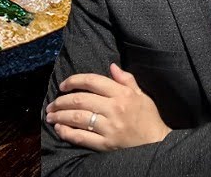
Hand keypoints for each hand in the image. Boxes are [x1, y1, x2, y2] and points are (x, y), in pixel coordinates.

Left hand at [45, 63, 171, 150]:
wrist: (159, 144)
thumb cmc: (149, 118)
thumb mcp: (141, 95)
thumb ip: (126, 80)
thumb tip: (111, 66)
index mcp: (122, 94)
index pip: (91, 81)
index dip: (73, 81)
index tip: (63, 85)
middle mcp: (114, 109)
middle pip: (80, 100)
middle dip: (61, 101)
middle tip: (52, 104)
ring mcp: (110, 127)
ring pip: (78, 117)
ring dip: (60, 116)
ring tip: (50, 115)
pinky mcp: (107, 144)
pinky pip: (82, 137)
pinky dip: (67, 133)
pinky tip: (59, 129)